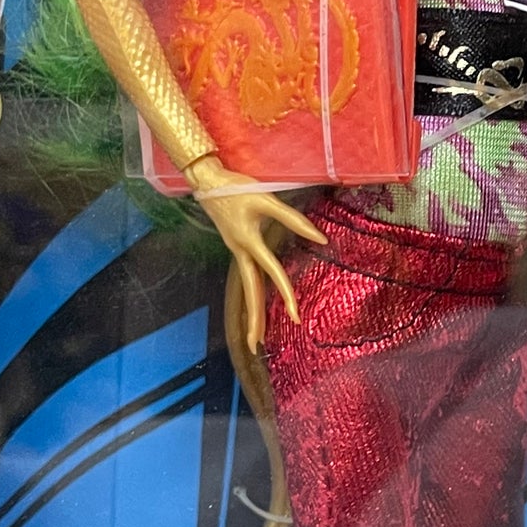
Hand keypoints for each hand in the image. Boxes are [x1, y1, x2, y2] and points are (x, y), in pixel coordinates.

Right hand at [186, 157, 327, 353]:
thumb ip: (293, 219)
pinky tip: (255, 306)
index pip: (272, 273)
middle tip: (258, 346)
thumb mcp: (267, 199)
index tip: (295, 315)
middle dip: (254, 320)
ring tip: (255, 339)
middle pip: (249, 293)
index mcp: (248, 242)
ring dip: (250, 313)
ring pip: (245, 289)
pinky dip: (249, 296)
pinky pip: (245, 278)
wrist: (206, 180)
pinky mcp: (236, 248)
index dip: (285, 293)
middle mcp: (240, 253)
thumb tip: (321, 239)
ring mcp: (236, 252)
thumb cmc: (237, 188)